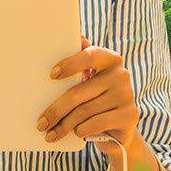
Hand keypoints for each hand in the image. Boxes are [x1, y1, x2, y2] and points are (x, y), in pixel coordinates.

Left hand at [38, 33, 140, 150]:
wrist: (121, 127)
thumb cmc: (98, 98)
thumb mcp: (91, 79)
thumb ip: (83, 60)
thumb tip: (77, 36)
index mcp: (110, 59)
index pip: (89, 55)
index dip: (70, 64)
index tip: (52, 75)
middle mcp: (121, 74)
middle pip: (78, 92)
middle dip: (56, 110)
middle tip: (41, 123)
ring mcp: (127, 94)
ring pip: (84, 111)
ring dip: (64, 125)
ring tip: (50, 134)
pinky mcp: (130, 115)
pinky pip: (96, 123)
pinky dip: (81, 130)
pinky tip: (74, 133)